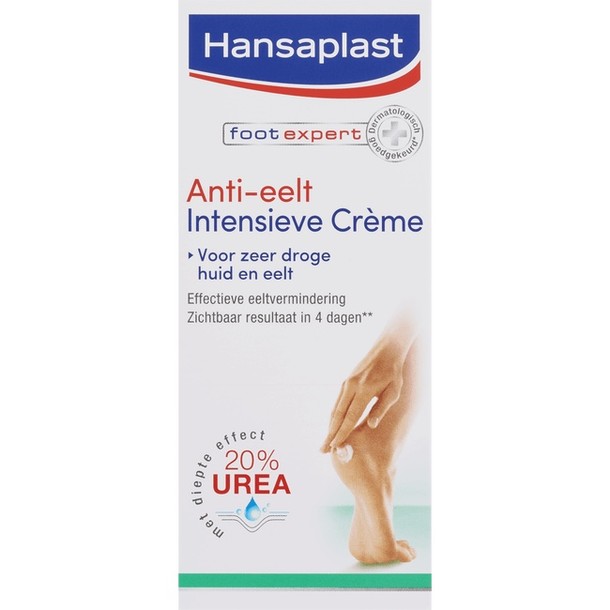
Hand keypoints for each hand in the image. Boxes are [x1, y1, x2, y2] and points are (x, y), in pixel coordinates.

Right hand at [321, 316, 414, 451]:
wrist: (386, 350)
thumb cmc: (393, 373)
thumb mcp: (393, 391)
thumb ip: (381, 408)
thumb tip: (371, 425)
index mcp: (363, 390)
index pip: (350, 417)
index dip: (342, 433)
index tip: (335, 447)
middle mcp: (350, 387)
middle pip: (337, 415)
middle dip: (330, 434)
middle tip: (323, 450)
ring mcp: (346, 384)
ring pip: (334, 409)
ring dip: (329, 426)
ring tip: (326, 441)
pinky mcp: (346, 382)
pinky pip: (337, 402)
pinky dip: (333, 416)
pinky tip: (332, 426)